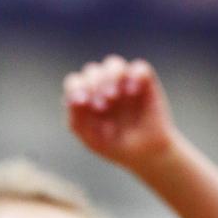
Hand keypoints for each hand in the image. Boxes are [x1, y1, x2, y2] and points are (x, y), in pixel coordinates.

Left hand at [64, 55, 175, 170]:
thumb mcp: (91, 138)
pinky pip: (139, 67)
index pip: (75, 82)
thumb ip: (77, 120)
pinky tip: (133, 92)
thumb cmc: (113, 145)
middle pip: (92, 70)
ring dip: (110, 76)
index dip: (76, 87)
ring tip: (114, 96)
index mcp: (86, 97)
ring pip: (113, 63)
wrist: (145, 153)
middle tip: (101, 106)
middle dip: (94, 85)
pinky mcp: (145, 82)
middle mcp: (103, 86)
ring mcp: (124, 82)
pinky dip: (135, 75)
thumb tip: (72, 99)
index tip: (82, 102)